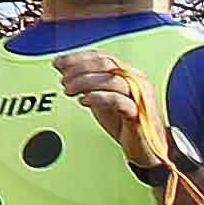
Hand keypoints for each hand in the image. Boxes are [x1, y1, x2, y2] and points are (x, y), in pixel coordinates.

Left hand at [57, 49, 173, 174]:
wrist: (145, 147)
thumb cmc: (124, 121)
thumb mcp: (101, 98)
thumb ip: (86, 84)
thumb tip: (63, 70)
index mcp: (127, 72)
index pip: (101, 56)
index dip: (77, 57)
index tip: (58, 62)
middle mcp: (136, 79)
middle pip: (106, 64)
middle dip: (79, 69)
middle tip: (63, 79)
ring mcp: (139, 95)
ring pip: (111, 80)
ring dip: (85, 82)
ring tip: (69, 90)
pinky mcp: (139, 113)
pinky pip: (118, 100)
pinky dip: (98, 98)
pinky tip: (84, 101)